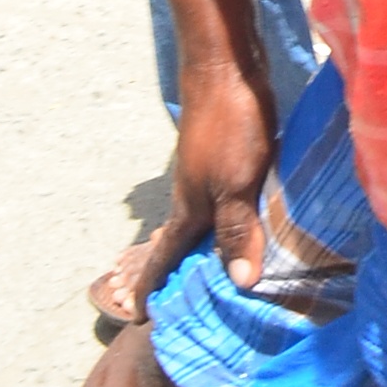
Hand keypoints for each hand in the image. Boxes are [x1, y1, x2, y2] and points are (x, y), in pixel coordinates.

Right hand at [130, 65, 275, 310]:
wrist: (225, 67)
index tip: (138, 319)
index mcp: (190, 209)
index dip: (152, 289)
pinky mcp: (225, 155)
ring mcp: (207, 173)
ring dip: (210, 249)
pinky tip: (248, 223)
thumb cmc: (232, 125)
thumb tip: (238, 284)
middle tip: (186, 309)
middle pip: (183, 245)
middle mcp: (193, 195)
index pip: (164, 259)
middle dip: (180, 276)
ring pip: (205, 223)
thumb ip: (237, 230)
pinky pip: (224, 202)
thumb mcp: (238, 183)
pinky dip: (231, 222)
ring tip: (221, 273)